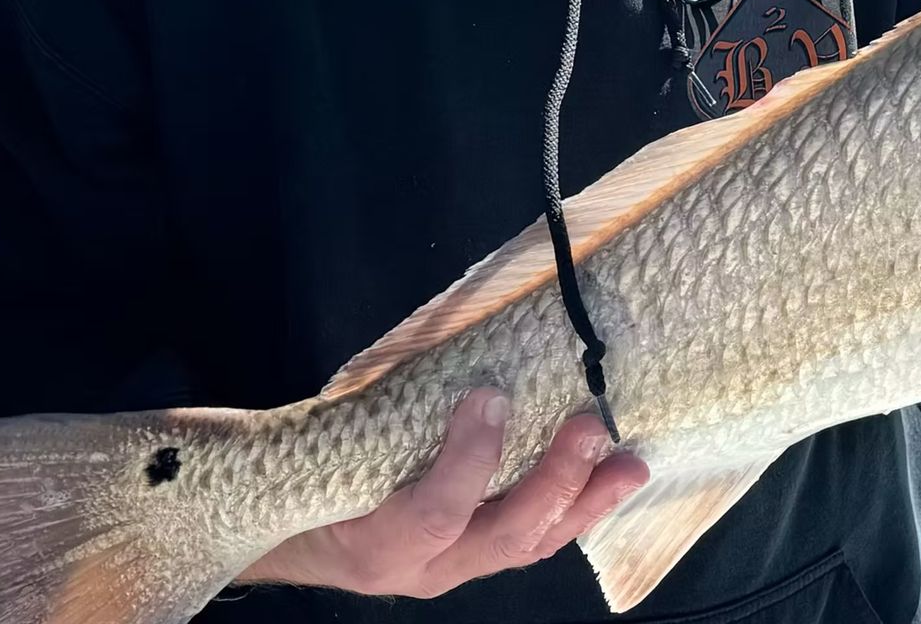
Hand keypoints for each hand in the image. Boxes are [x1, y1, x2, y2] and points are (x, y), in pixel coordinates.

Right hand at [238, 390, 647, 596]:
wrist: (290, 539)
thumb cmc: (306, 476)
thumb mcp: (320, 448)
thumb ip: (367, 415)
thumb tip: (443, 353)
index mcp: (376, 540)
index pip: (432, 515)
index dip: (467, 465)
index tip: (488, 398)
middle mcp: (423, 566)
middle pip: (503, 536)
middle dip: (555, 481)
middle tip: (590, 426)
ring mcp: (453, 568)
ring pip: (529, 544)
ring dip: (584, 500)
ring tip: (629, 464)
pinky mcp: (474, 557)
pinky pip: (530, 539)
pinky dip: (573, 508)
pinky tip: (609, 478)